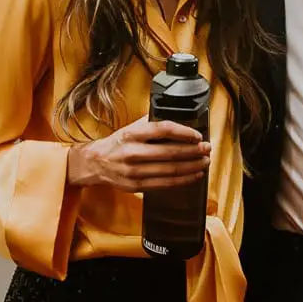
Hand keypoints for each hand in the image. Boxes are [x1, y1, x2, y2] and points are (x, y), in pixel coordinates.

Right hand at [67, 117, 209, 191]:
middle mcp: (133, 152)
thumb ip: (150, 122)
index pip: (163, 129)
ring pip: (170, 170)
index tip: (197, 135)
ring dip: (192, 166)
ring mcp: (134, 171)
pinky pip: (165, 184)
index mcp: (132, 134)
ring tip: (204, 162)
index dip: (184, 132)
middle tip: (207, 149)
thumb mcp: (130, 128)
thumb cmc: (117, 143)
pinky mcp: (136, 185)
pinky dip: (182, 180)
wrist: (95, 163)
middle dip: (194, 151)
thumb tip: (176, 115)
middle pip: (170, 152)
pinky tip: (193, 175)